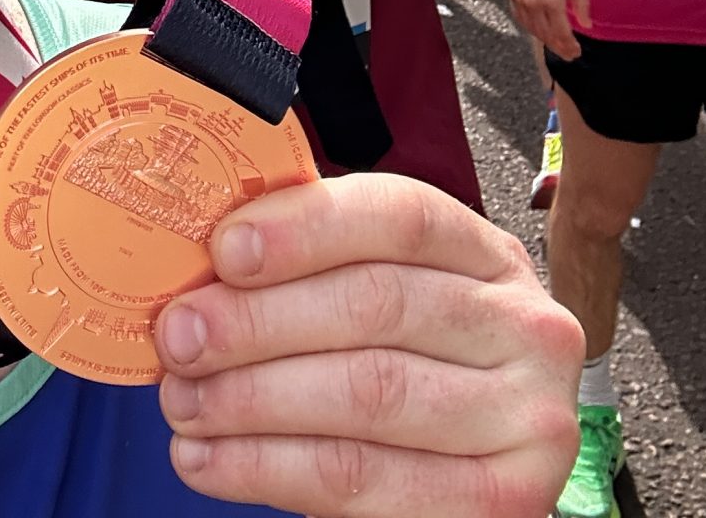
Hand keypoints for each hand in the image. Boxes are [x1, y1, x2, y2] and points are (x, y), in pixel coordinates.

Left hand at [155, 173, 582, 516]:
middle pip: (377, 306)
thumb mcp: (373, 290)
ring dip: (253, 400)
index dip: (305, 228)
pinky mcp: (502, 506)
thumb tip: (199, 264)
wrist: (460, 468)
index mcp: (486, 253)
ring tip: (182, 402)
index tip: (222, 250)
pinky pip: (365, 483)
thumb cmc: (398, 357)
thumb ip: (310, 266)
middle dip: (258, 322)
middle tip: (177, 337)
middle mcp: (524, 327)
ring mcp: (527, 421)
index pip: (401, 216)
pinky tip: (210, 460)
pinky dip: (269, 470)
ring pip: (368, 395)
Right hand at [504, 0, 590, 58]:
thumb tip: (586, 24)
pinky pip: (522, 21)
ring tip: (556, 46)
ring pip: (533, 31)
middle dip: (559, 48)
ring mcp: (522, 2)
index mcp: (552, 0)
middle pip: (547, 36)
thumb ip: (581, 4)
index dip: (570, 46)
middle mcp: (535, 5)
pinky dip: (531, 30)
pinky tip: (539, 32)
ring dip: (546, 41)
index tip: (576, 52)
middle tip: (568, 55)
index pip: (562, 33)